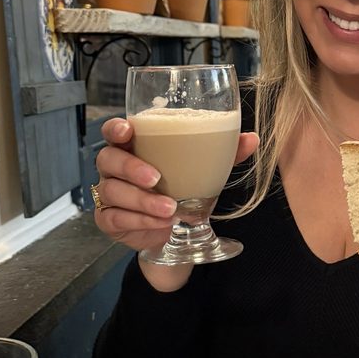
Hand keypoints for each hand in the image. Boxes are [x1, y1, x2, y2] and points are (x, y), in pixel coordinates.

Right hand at [94, 117, 258, 290]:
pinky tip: (161, 223)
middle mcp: (116, 166)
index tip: (128, 131)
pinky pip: (115, 218)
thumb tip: (251, 139)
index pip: (113, 129)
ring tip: (170, 208)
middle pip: (107, 158)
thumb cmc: (184, 187)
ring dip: (141, 200)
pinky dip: (140, 221)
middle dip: (130, 167)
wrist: (177, 229)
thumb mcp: (205, 168)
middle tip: (156, 178)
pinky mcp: (109, 220)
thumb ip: (225, 151)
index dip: (115, 128)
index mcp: (136, 145)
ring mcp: (109, 193)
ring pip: (112, 191)